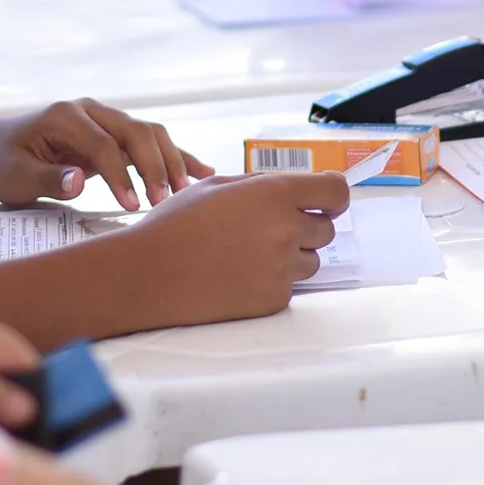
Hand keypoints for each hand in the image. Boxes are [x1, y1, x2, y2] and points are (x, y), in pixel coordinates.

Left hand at [0, 99, 212, 212]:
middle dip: (154, 167)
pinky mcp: (113, 135)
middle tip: (164, 202)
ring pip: (150, 134)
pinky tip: (203, 171)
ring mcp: (104, 120)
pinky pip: (150, 143)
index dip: (121, 175)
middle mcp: (90, 111)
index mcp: (65, 116)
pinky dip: (176, 156)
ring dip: (170, 161)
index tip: (134, 205)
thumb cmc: (1, 162)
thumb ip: (47, 178)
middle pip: (135, 132)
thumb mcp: (14, 176)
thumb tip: (79, 181)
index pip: (103, 145)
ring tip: (185, 193)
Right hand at [117, 173, 348, 324]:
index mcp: (274, 195)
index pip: (334, 192)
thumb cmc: (176, 226)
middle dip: (306, 226)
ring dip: (291, 255)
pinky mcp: (272, 299)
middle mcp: (285, 231)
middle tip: (271, 228)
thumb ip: (261, 185)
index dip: (333, 196)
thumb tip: (292, 187)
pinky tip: (238, 274)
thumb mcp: (217, 186)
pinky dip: (271, 280)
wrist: (149, 274)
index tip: (327, 201)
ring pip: (310, 260)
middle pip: (326, 229)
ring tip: (249, 253)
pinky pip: (289, 286)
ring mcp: (281, 269)